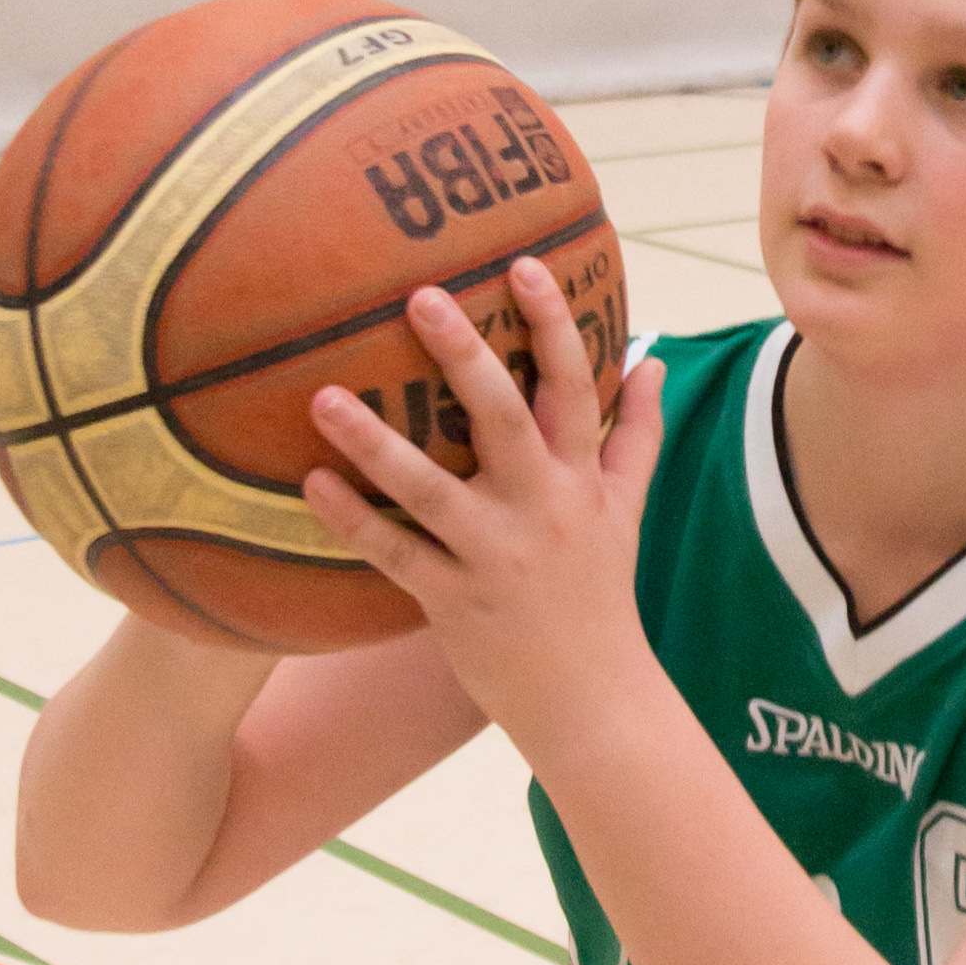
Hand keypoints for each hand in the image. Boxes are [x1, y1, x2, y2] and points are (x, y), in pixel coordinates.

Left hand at [301, 256, 664, 755]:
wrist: (595, 700)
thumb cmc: (601, 594)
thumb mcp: (629, 509)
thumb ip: (637, 432)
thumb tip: (654, 358)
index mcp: (581, 479)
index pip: (575, 386)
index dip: (553, 323)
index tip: (522, 264)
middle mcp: (541, 509)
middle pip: (503, 418)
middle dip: (463, 355)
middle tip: (418, 296)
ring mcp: (495, 556)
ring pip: (430, 489)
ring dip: (375, 441)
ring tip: (322, 396)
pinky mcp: (453, 601)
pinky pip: (395, 554)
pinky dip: (352, 520)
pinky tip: (311, 484)